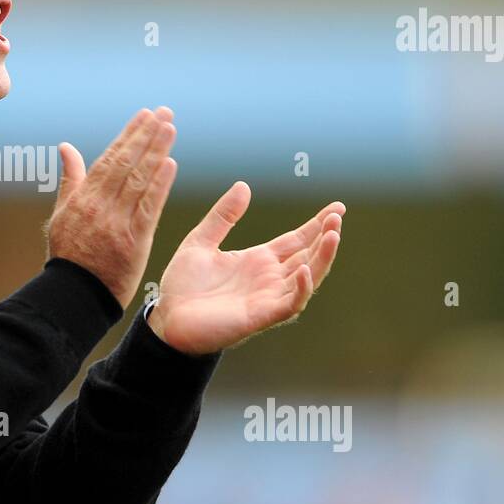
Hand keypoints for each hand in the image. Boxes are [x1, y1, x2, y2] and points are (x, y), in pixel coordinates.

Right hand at [44, 107, 177, 308]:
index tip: (144, 115)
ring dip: (156, 152)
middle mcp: (100, 206)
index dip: (129, 135)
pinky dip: (159, 186)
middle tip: (164, 113)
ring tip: (170, 128)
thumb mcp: (62, 214)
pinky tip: (170, 165)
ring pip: (139, 181)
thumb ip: (70, 179)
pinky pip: (148, 209)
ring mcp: (117, 223)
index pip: (110, 158)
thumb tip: (66, 147)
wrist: (75, 295)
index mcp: (83, 198)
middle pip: (127, 164)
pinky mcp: (133, 242)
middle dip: (146, 135)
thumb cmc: (69, 255)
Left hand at [147, 182, 343, 354]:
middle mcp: (269, 278)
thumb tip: (244, 185)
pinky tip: (306, 269)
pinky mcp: (260, 316)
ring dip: (323, 258)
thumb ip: (223, 216)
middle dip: (326, 237)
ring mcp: (267, 297)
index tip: (338, 208)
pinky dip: (302, 288)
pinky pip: (290, 304)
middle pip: (308, 255)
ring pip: (308, 278)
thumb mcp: (200, 241)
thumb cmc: (183, 286)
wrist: (166, 318)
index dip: (317, 225)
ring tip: (333, 235)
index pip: (297, 240)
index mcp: (258, 260)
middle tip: (337, 217)